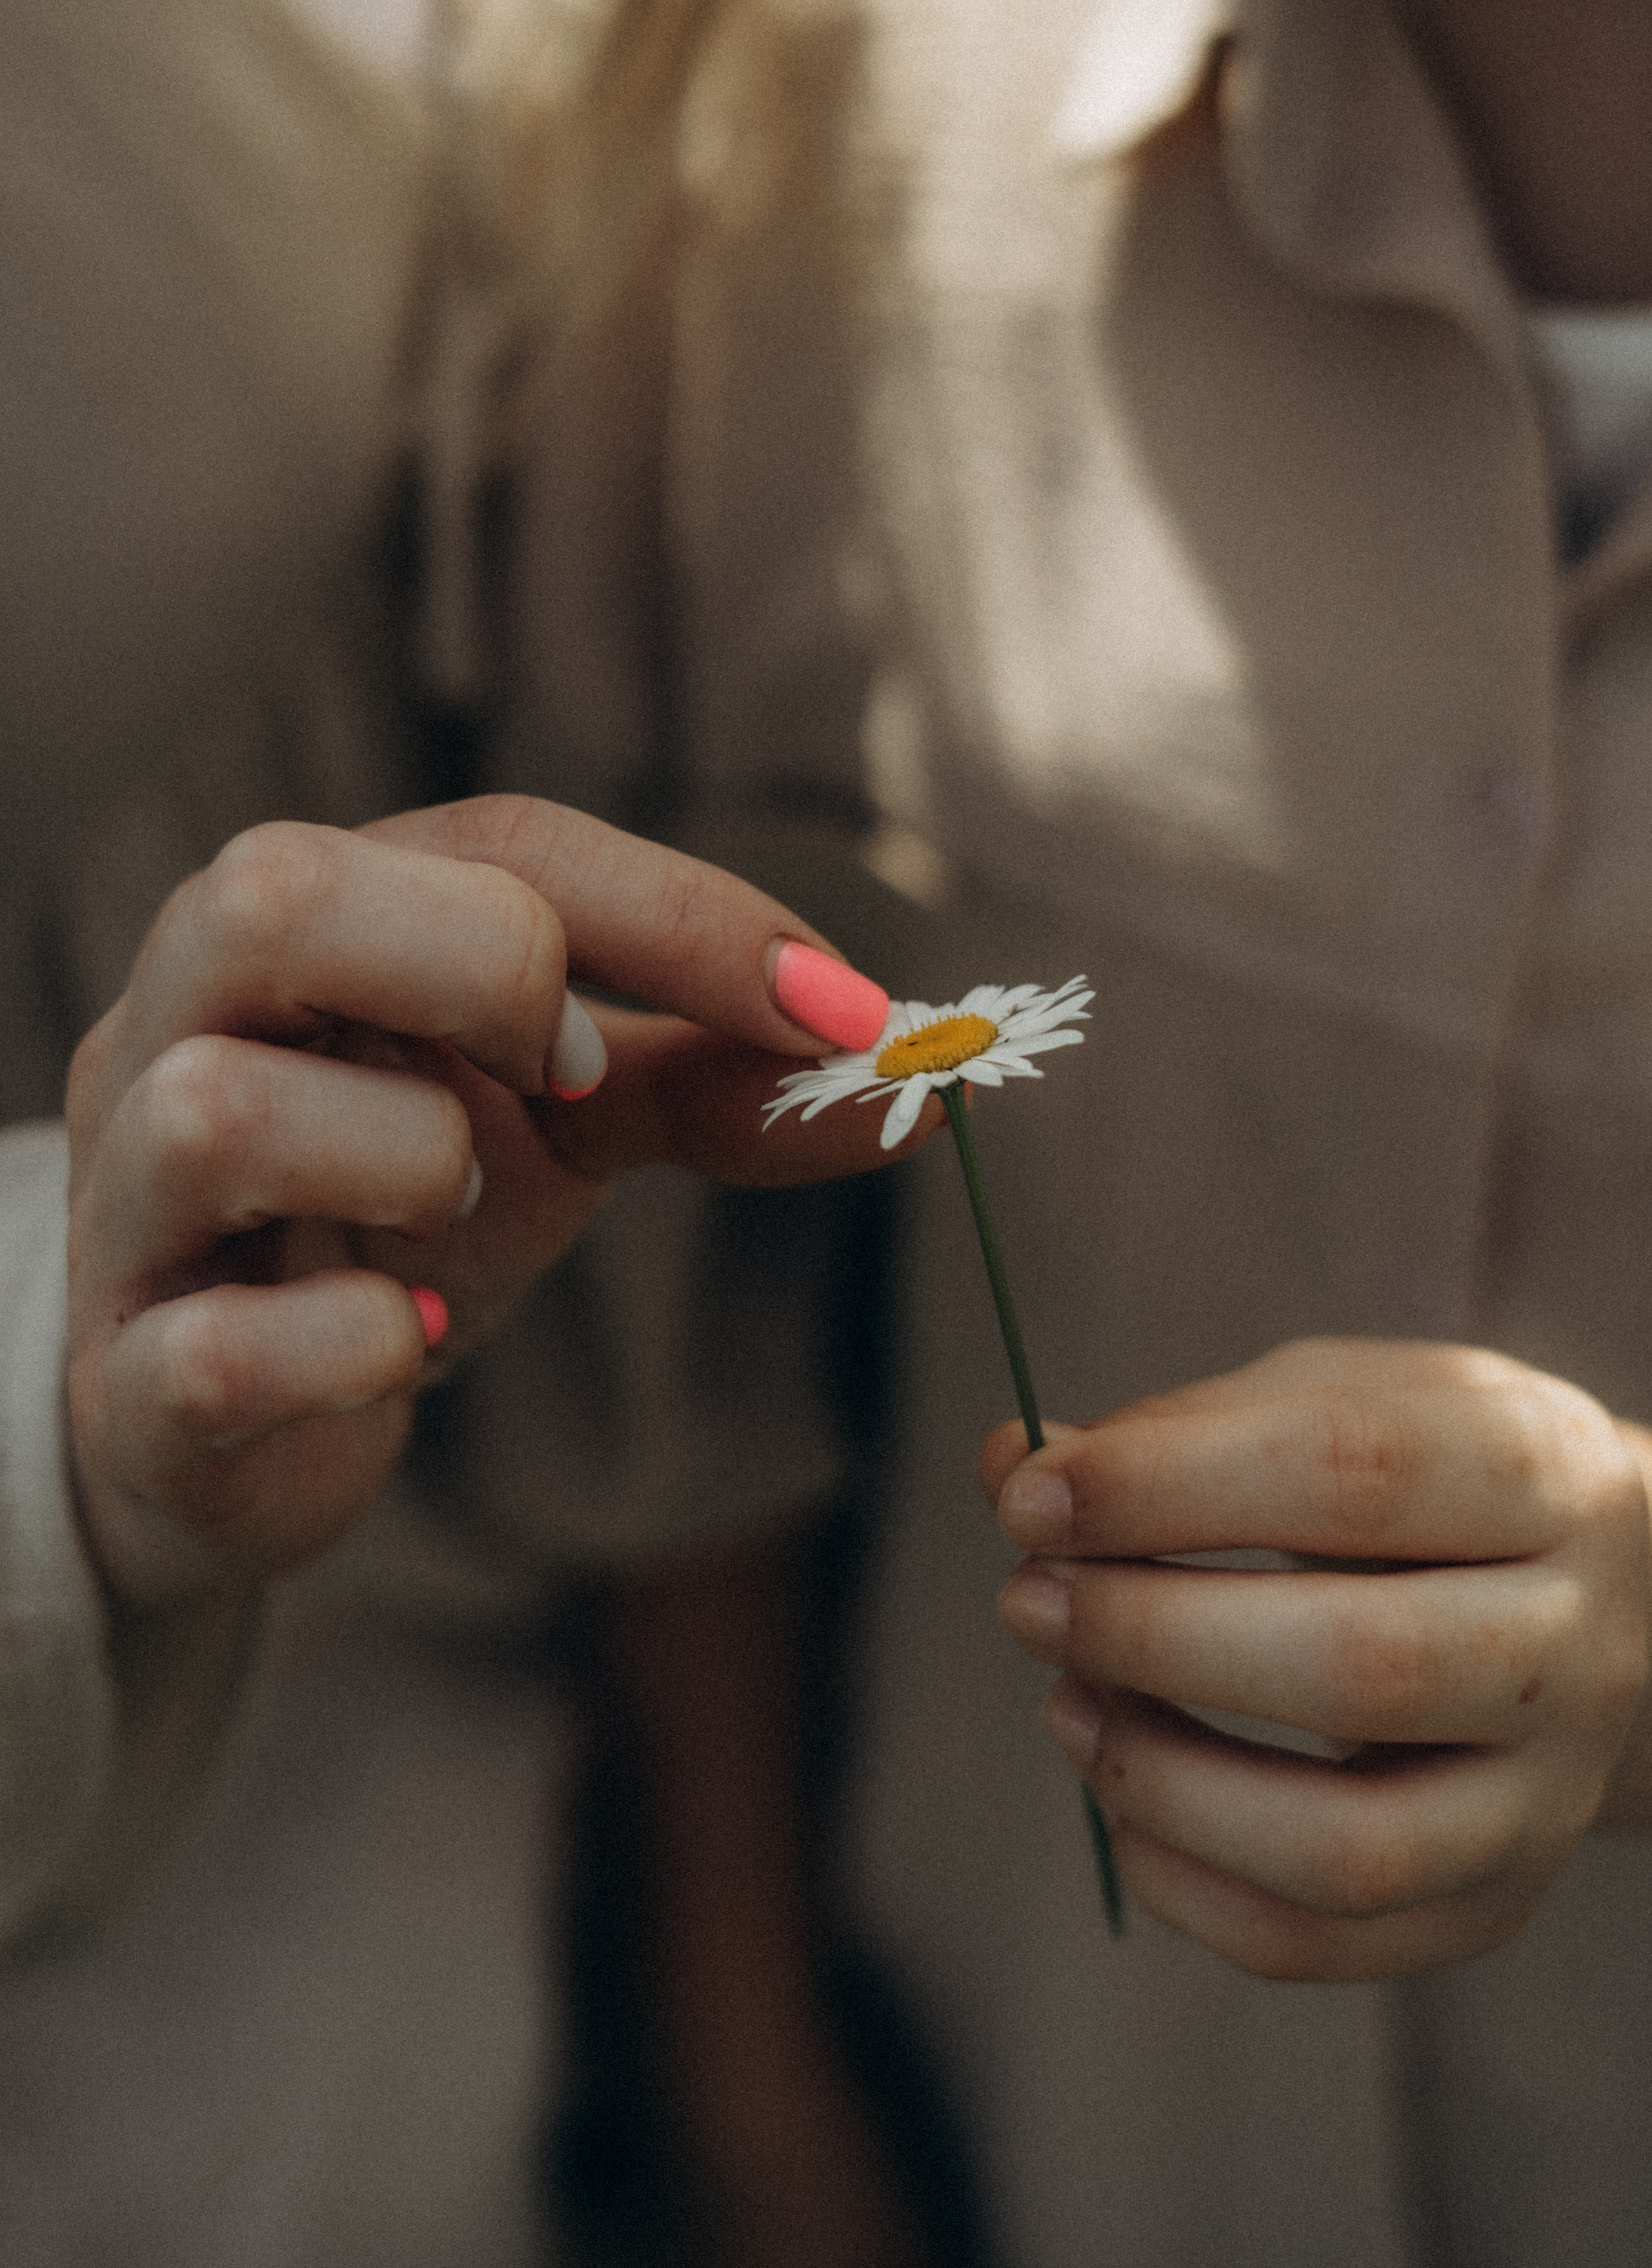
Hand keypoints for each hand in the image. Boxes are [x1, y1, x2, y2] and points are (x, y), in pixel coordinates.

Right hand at [67, 798, 923, 1605]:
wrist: (222, 1425)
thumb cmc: (386, 1223)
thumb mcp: (558, 1123)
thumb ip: (716, 1084)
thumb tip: (919, 1090)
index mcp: (305, 930)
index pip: (489, 842)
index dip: (675, 910)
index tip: (835, 1011)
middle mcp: (179, 1026)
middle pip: (273, 893)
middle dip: (479, 967)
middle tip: (571, 1074)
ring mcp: (131, 1203)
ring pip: (222, 1111)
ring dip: (400, 1161)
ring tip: (452, 1213)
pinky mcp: (127, 1383)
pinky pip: (212, 1352)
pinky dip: (349, 1351)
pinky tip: (400, 1348)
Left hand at [987, 1339, 1651, 1979]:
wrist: (1611, 1603)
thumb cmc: (1427, 1482)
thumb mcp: (1334, 1400)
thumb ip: (1175, 1432)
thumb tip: (1012, 1466)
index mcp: (1535, 1471)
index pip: (1355, 1471)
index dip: (1168, 1484)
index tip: (1030, 1495)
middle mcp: (1569, 1644)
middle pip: (1362, 1666)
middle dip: (1151, 1634)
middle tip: (1026, 1600)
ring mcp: (1543, 1795)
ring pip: (1349, 1846)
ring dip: (1163, 1780)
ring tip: (1063, 1704)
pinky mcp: (1492, 1902)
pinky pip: (1322, 1942)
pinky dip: (1186, 1885)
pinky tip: (1120, 1802)